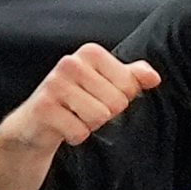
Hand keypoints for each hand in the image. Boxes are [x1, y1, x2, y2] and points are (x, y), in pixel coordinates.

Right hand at [0, 43, 161, 189]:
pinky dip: (75, 136)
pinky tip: (63, 127)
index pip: (129, 86)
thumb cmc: (77, 99)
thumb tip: (154, 78)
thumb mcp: (107, 83)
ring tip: (75, 117)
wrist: (35, 121)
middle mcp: (70, 63)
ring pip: (100, 117)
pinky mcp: (43, 107)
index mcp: (90, 53)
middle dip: (105, 114)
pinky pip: (80, 132)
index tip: (100, 96)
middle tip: (84, 109)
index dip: (120, 99)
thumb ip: (133, 76)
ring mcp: (54, 84)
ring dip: (90, 125)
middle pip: (116, 103)